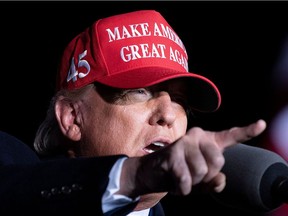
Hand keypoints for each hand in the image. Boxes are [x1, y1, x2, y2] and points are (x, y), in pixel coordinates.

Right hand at [121, 119, 266, 197]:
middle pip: (218, 161)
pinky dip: (182, 189)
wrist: (152, 173)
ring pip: (202, 171)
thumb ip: (215, 181)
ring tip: (182, 178)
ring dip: (193, 183)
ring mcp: (184, 143)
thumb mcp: (200, 181)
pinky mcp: (172, 154)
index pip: (230, 136)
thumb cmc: (179, 173)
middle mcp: (197, 136)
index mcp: (207, 141)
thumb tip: (221, 180)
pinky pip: (187, 180)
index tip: (262, 124)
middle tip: (193, 176)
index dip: (247, 131)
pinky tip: (175, 183)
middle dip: (207, 177)